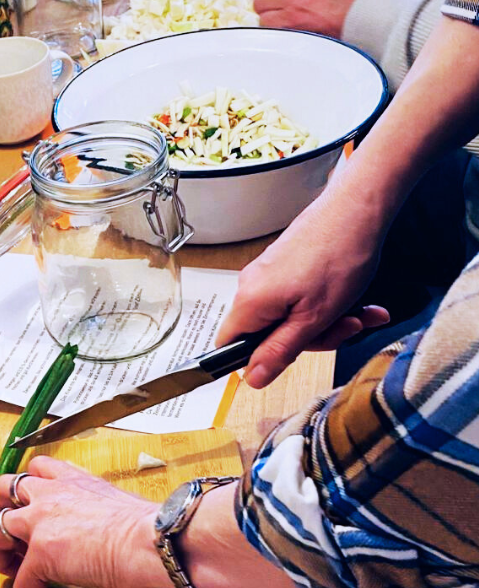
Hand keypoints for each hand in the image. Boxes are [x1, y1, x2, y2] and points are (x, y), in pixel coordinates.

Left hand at [0, 457, 166, 587]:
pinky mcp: (40, 555)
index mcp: (72, 481)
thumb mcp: (118, 506)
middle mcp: (49, 495)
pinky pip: (21, 585)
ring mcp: (39, 523)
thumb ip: (97, 513)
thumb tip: (104, 538)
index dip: (27, 490)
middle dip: (2, 512)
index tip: (33, 509)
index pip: (37, 469)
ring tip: (22, 573)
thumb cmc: (151, 530)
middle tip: (16, 537)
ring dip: (1, 555)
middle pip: (3, 490)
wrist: (154, 543)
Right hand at [216, 191, 389, 387]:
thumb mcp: (313, 318)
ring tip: (357, 313)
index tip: (291, 357)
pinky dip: (324, 306)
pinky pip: (296, 300)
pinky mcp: (283, 267)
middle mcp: (251, 287)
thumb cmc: (339, 256)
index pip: (229, 348)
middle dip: (309, 339)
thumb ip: (280, 351)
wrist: (357, 208)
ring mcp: (267, 275)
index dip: (257, 360)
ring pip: (287, 319)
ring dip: (325, 323)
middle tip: (343, 328)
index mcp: (250, 302)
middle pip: (265, 336)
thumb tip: (251, 378)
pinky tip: (354, 302)